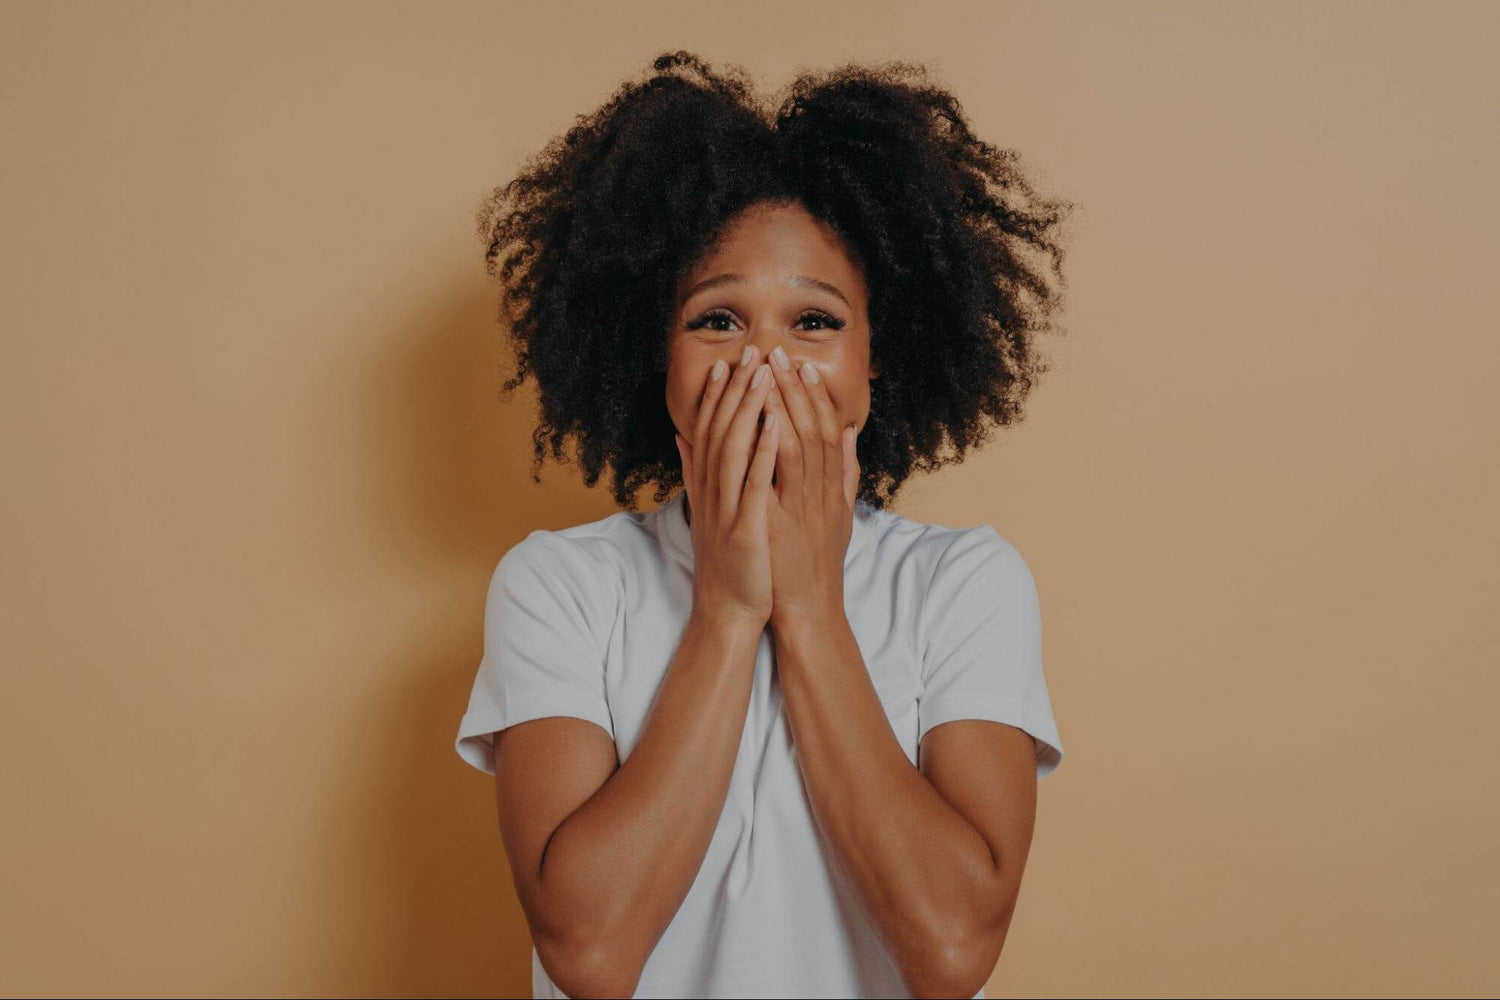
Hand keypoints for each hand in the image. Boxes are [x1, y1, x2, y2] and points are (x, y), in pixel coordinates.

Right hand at [674, 347, 781, 629]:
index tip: (727, 362)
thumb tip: (682, 436)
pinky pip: (756, 484)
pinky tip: (775, 425)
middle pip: (721, 431)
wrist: (728, 610)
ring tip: (762, 375)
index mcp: (707, 487)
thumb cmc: (728, 561)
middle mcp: (712, 492)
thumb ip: (694, 472)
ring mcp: (727, 509)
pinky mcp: (746, 528)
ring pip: (735, 449)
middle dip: (735, 390)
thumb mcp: (707, 510)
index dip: (717, 395)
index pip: (710, 431)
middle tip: (749, 353)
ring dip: (748, 409)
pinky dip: (764, 452)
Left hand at [761, 346, 860, 630]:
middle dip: (796, 387)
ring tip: (768, 372)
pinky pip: (782, 474)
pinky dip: (774, 441)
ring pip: (801, 442)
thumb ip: (844, 474)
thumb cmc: (816, 565)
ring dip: (784, 403)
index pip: (826, 430)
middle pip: (814, 427)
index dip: (814, 395)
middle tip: (779, 352)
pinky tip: (762, 416)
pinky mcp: (786, 520)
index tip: (800, 365)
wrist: (810, 610)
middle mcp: (823, 490)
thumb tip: (847, 435)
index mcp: (831, 487)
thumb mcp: (838, 516)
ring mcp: (806, 504)